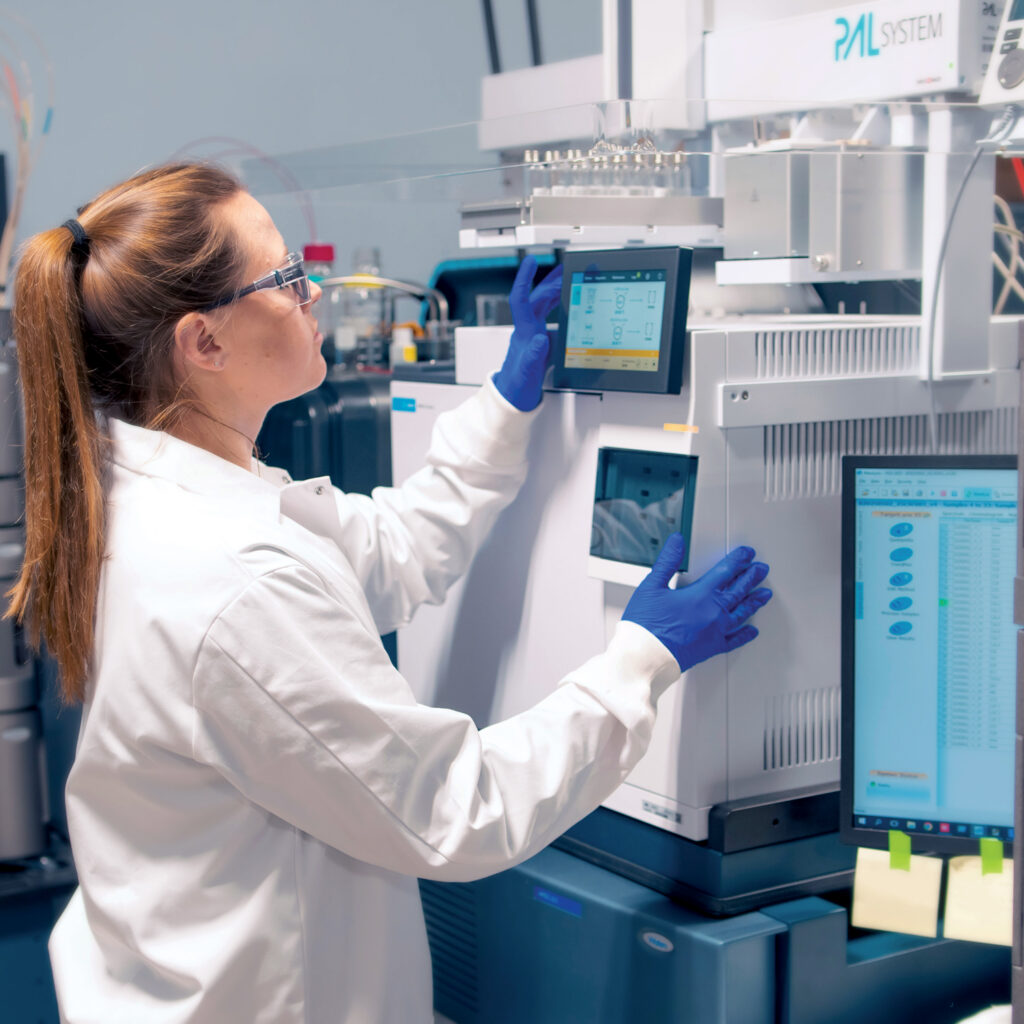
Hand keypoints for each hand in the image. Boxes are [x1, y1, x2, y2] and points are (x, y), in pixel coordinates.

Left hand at [492, 255, 563, 410]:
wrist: (513, 399)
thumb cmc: (517, 387)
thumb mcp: (527, 373)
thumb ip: (533, 357)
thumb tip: (540, 341)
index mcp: (524, 333)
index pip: (520, 299)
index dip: (524, 279)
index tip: (530, 261)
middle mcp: (528, 330)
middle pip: (537, 297)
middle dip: (551, 280)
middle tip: (566, 268)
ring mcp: (533, 335)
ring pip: (544, 306)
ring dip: (556, 291)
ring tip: (568, 279)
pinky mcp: (540, 342)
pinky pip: (552, 319)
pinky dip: (561, 311)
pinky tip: (571, 310)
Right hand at [623, 534, 771, 672]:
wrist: (645, 657)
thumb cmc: (645, 626)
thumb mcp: (652, 586)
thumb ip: (667, 561)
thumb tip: (677, 542)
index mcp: (700, 595)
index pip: (726, 571)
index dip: (739, 560)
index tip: (747, 554)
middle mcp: (713, 613)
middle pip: (738, 590)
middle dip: (752, 577)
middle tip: (761, 569)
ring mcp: (715, 631)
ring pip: (741, 613)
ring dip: (754, 602)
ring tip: (764, 595)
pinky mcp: (711, 648)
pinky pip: (734, 640)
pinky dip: (745, 635)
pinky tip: (751, 631)